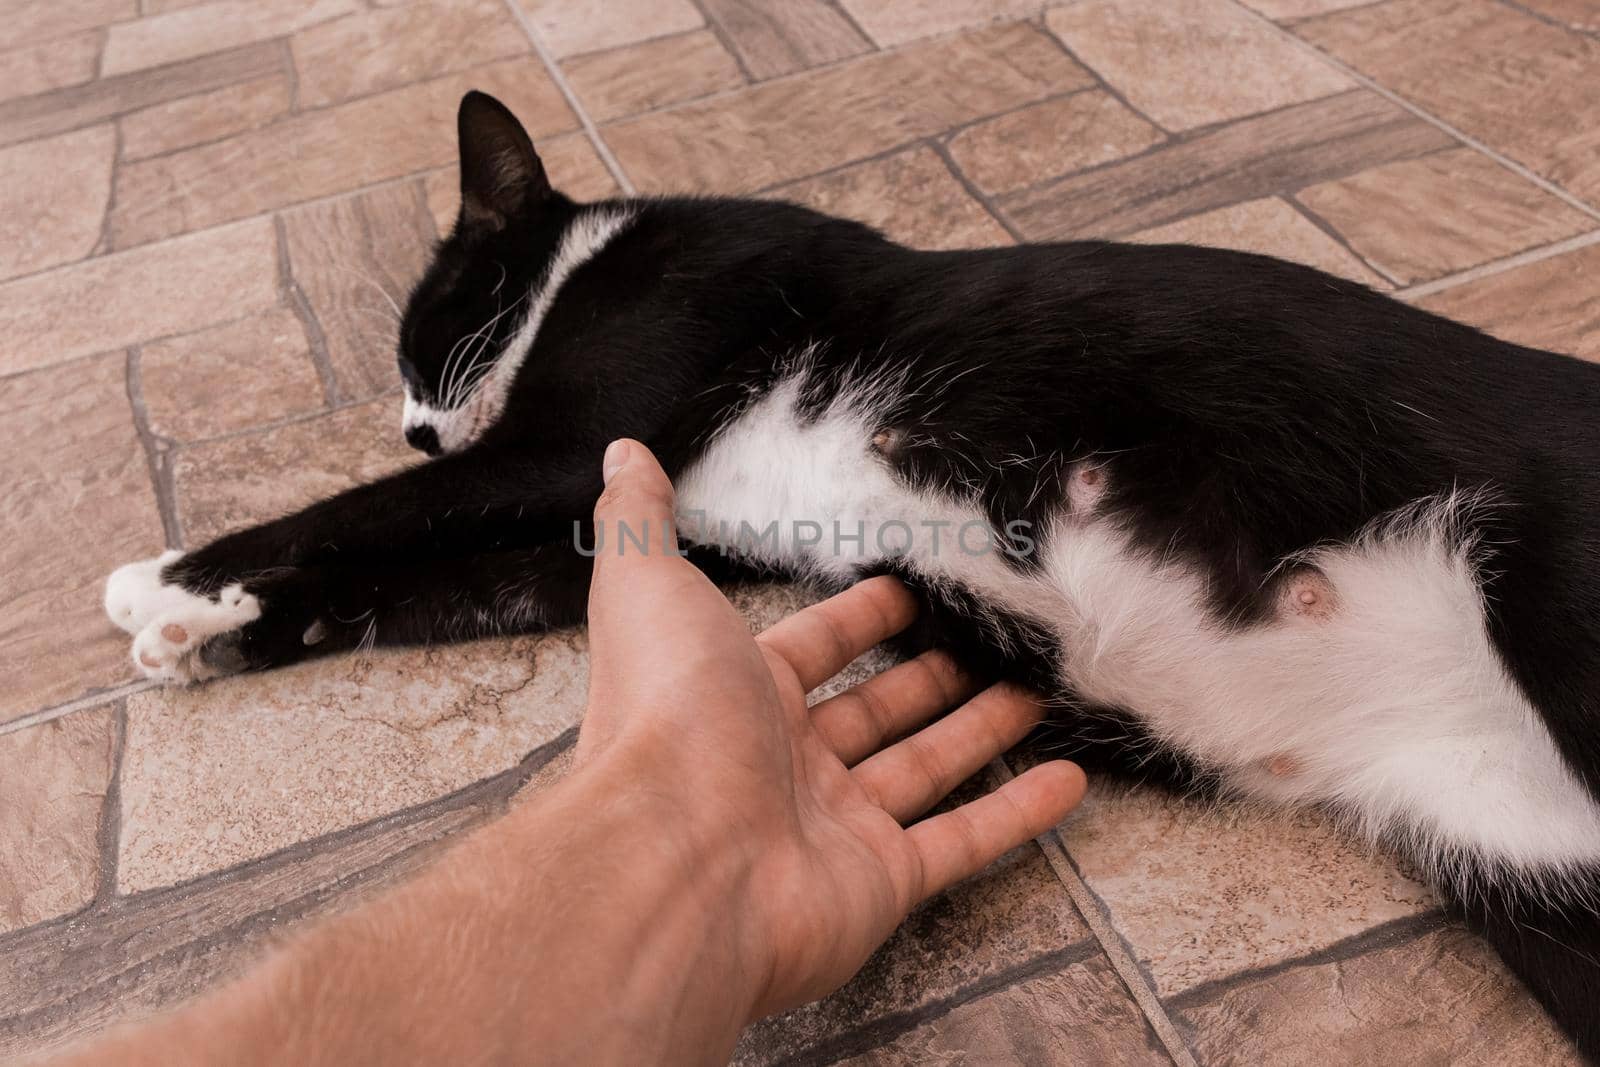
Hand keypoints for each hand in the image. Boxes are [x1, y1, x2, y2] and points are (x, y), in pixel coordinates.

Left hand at [576, 439, 1087, 1019]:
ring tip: (1038, 691)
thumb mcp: (647, 585)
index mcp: (736, 694)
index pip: (813, 647)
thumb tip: (625, 452)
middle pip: (875, 710)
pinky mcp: (881, 882)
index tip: (910, 589)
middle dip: (930, 676)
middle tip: (987, 642)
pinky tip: (1068, 781)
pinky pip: (962, 842)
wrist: (673, 858)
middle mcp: (784, 763)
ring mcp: (835, 826)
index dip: (860, 617)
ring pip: (925, 769)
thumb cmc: (664, 714)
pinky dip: (1017, 815)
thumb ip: (641, 519)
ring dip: (982, 730)